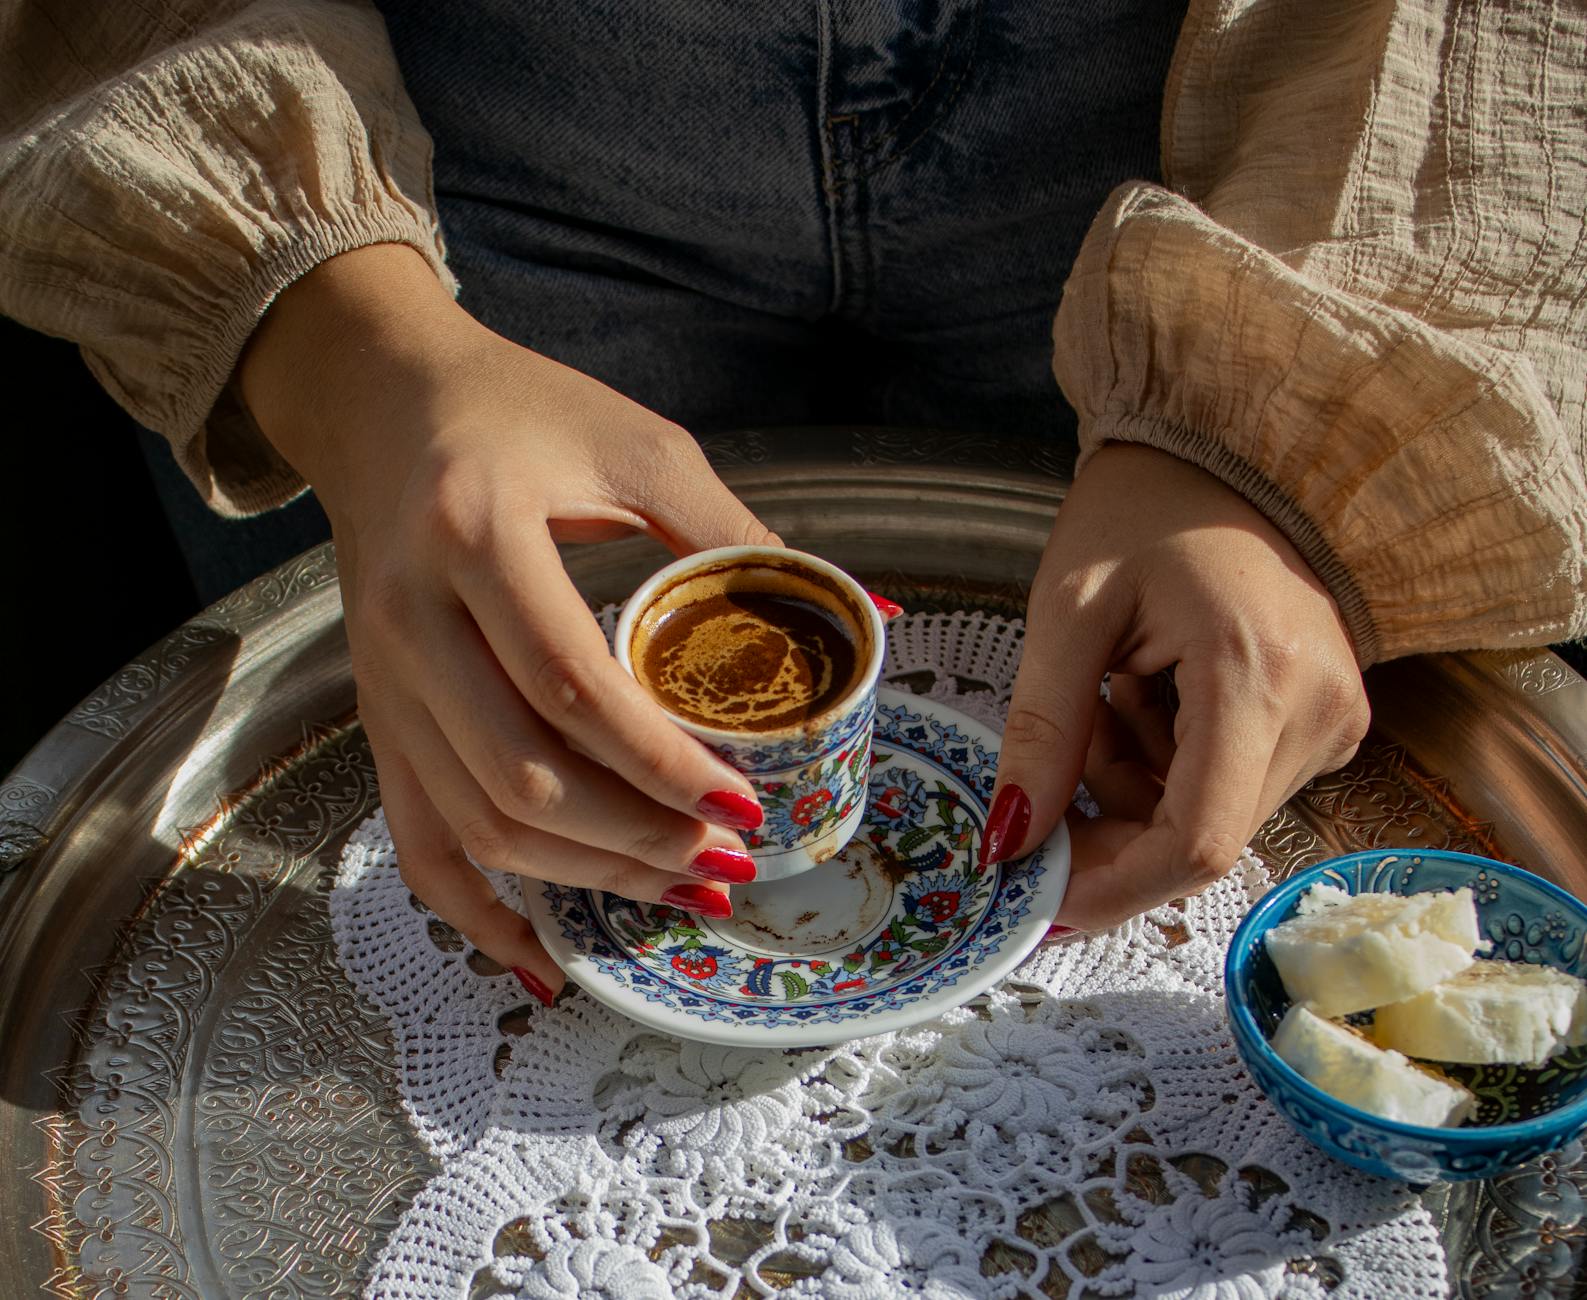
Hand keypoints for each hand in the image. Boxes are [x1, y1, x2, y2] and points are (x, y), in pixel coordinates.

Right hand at [240, 245, 774, 999]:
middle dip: (635, 838)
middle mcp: (411, 619)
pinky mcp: (378, 717)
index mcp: (476, 532)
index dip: (663, 762)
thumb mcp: (638, 448)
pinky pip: (415, 840)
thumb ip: (739, 536)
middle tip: (721, 855)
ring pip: (477, 822)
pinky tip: (544, 950)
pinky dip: (477, 908)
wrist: (385, 402)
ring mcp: (383, 681)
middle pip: (522, 776)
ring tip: (675, 884)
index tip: (744, 803)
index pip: (572, 685)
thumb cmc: (522, 413)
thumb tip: (866, 610)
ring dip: (584, 876)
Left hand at [983, 443, 1369, 930]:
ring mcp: (1335, 717)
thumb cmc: (1142, 512)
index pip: (1198, 842)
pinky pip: (1233, 784)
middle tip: (1059, 748)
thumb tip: (1012, 839)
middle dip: (1109, 820)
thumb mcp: (1069, 611)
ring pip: (1212, 815)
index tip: (1038, 896)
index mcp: (1257, 675)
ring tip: (1109, 690)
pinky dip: (1167, 764)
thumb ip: (1041, 732)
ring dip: (1134, 783)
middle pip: (1201, 836)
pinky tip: (1147, 693)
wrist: (1221, 456)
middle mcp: (1319, 709)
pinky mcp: (1328, 718)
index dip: (1112, 886)